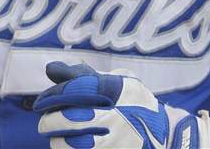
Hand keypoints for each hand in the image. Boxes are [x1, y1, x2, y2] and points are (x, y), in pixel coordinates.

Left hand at [35, 62, 209, 148]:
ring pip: (71, 145)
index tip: (41, 102)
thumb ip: (83, 75)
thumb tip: (50, 69)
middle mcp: (116, 116)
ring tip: (57, 138)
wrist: (168, 134)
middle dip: (49, 122)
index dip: (52, 97)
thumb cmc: (134, 104)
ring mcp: (116, 140)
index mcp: (115, 91)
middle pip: (67, 120)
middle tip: (45, 123)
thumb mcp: (117, 82)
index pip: (73, 91)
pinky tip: (69, 147)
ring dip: (58, 142)